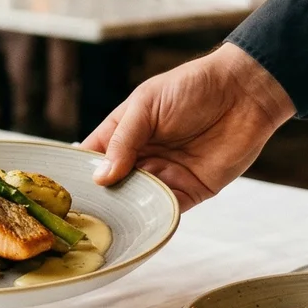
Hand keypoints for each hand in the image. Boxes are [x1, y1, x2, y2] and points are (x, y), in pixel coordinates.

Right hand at [82, 43, 295, 210]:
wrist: (244, 93)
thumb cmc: (192, 87)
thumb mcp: (147, 105)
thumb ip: (123, 139)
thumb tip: (100, 176)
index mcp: (125, 132)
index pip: (93, 157)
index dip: (78, 173)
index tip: (64, 191)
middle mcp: (141, 157)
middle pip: (112, 185)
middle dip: (100, 198)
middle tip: (83, 214)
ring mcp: (165, 174)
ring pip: (136, 201)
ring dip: (125, 210)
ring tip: (110, 220)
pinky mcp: (191, 190)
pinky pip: (167, 209)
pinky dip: (154, 216)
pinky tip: (142, 220)